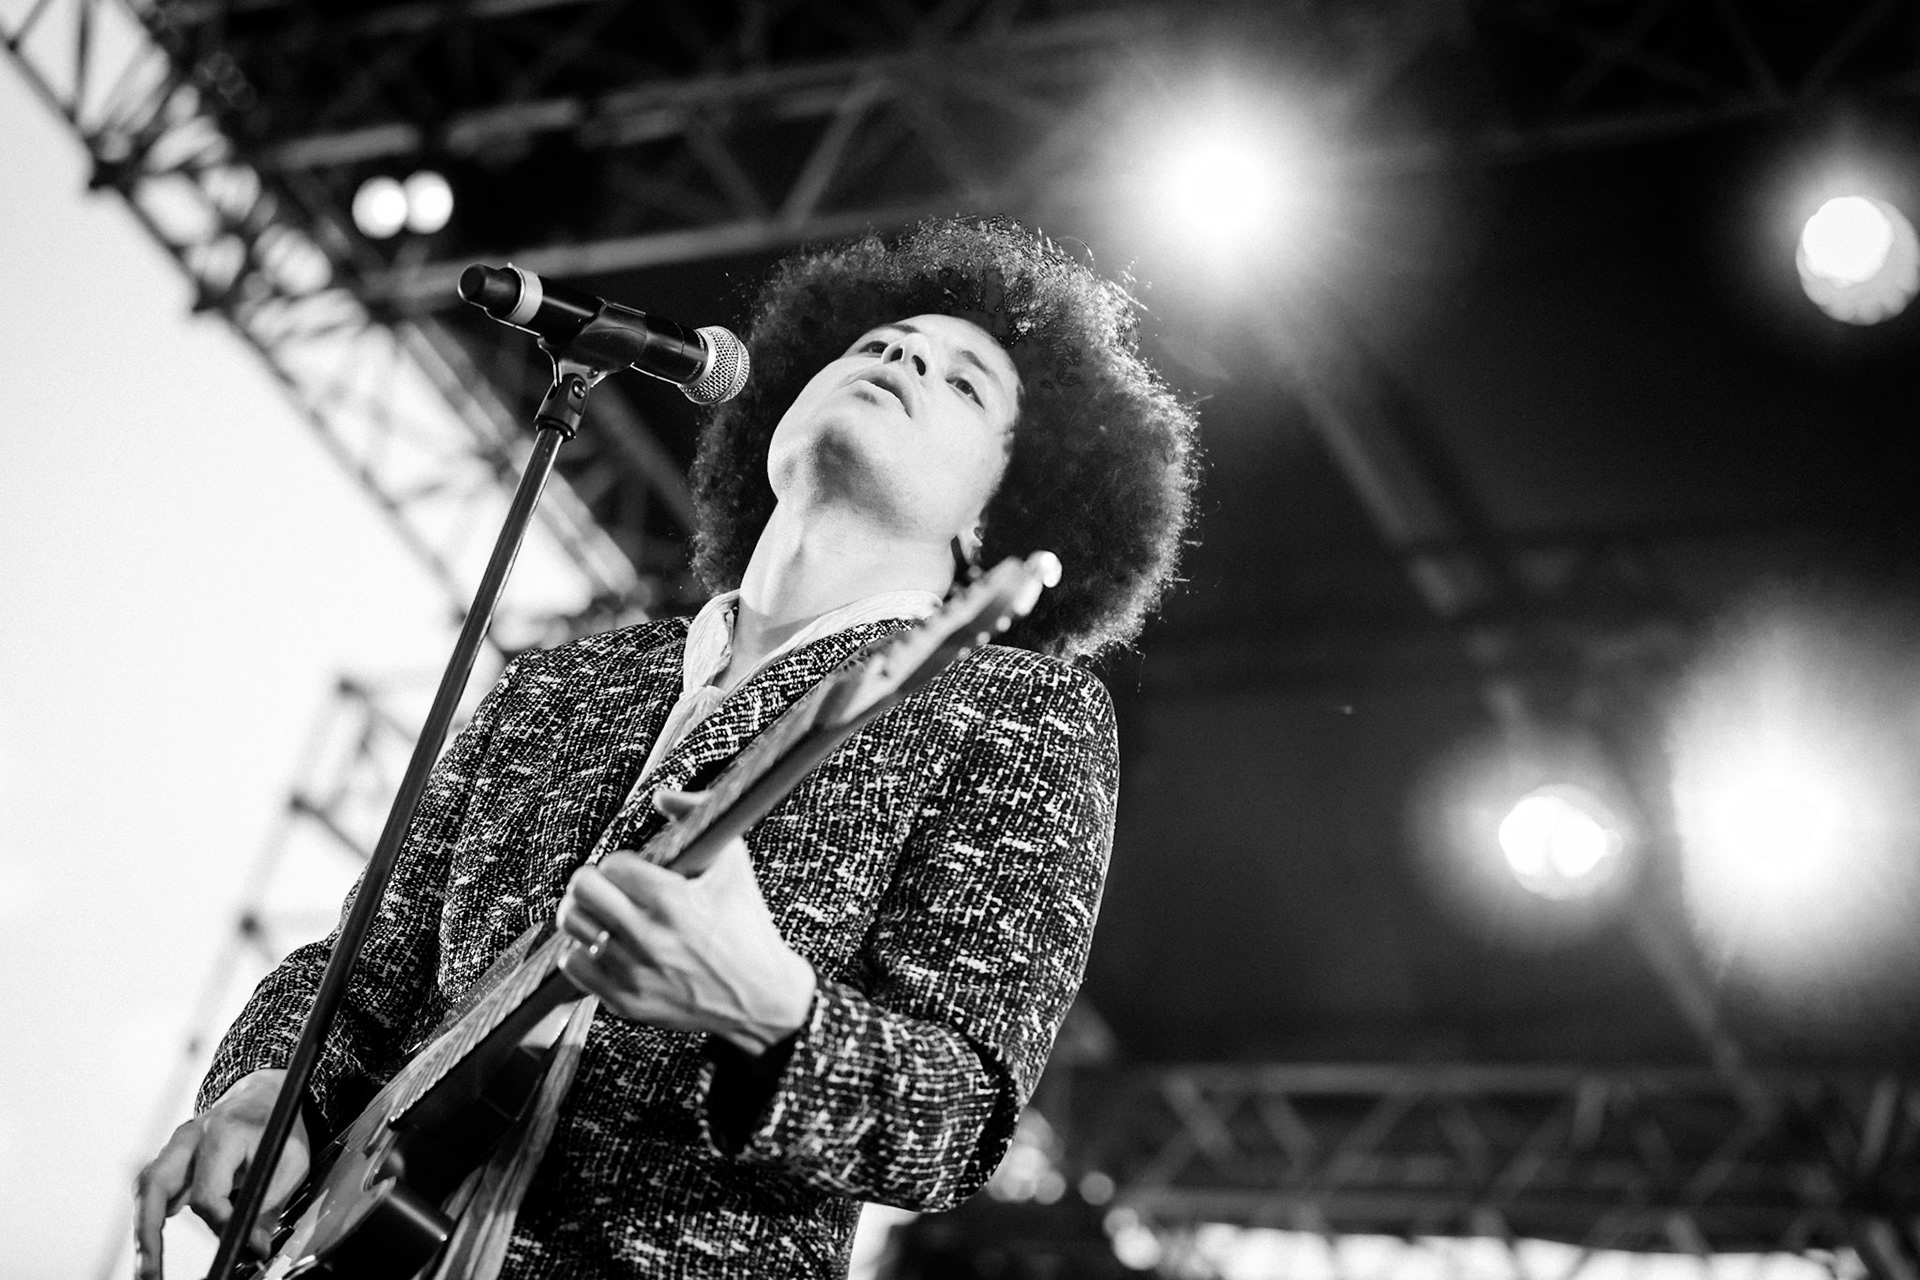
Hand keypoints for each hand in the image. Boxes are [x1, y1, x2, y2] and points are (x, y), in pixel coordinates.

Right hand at [132, 1068, 310, 1278]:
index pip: (207, 1192)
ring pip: (147, 1188)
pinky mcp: (172, 1158)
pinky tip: (153, 1247)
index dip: (221, 1224)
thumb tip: (253, 1248)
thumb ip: (269, 1206)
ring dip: (143, 1231)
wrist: (266, 1094)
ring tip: (147, 1270)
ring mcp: (176, 1146)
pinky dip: (150, 1217)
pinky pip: (153, 1189)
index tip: (239, 1244)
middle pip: (154, 1185)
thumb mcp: (290, 1162)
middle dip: (148, 1234)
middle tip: (151, 1274)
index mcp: (223, 1132)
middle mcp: (190, 1136)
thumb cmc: (279, 1126)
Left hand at [556, 788, 816, 1053]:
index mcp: (673, 901)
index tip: (637, 871)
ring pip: (573, 925)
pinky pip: (574, 964)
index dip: (624, 862)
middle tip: (608, 885)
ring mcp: (634, 972)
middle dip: (594, 880)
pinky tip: (605, 944)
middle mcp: (649, 937)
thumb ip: (698, 816)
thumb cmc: (748, 926)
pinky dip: (583, 950)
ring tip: (604, 911)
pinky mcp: (626, 1001)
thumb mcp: (734, 864)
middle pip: (582, 890)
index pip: (614, 864)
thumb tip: (663, 796)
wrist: (763, 998)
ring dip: (585, 912)